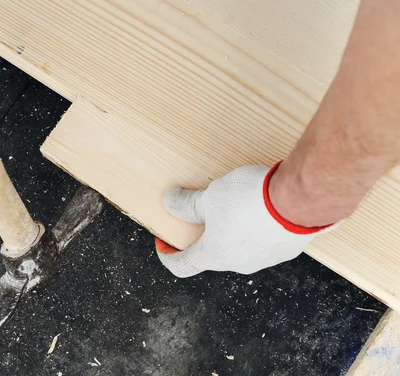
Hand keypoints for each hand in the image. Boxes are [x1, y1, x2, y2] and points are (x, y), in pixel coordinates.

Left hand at [156, 163, 339, 275]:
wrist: (300, 200)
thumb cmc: (251, 201)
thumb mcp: (209, 197)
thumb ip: (187, 204)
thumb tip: (170, 202)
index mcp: (215, 255)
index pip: (183, 266)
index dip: (168, 256)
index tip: (163, 244)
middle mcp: (239, 264)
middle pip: (213, 253)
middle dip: (204, 234)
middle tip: (202, 211)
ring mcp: (265, 259)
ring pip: (240, 245)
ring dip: (232, 228)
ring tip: (235, 202)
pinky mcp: (287, 248)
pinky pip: (263, 239)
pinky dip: (255, 226)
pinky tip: (260, 205)